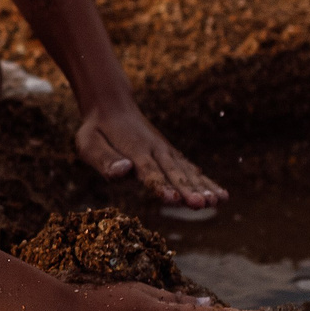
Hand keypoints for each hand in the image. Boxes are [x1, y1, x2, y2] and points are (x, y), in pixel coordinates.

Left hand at [75, 101, 226, 208]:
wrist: (112, 106)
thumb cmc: (96, 130)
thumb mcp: (89, 143)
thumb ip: (105, 159)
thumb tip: (124, 170)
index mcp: (134, 150)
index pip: (148, 171)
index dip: (159, 185)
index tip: (172, 199)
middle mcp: (155, 150)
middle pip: (173, 172)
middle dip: (187, 189)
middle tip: (201, 204)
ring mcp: (166, 152)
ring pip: (187, 171)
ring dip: (203, 187)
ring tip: (219, 201)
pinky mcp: (171, 155)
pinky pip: (190, 169)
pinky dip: (205, 181)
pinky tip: (220, 195)